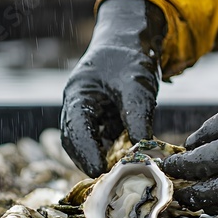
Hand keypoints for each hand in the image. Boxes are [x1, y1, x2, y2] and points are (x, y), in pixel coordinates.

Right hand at [61, 0, 165, 176]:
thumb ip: (138, 117)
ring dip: (101, 158)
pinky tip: (127, 161)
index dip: (85, 152)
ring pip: (89, 143)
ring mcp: (90, 112)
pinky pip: (104, 139)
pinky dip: (113, 151)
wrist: (134, 37)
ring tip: (119, 174)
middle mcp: (78, 106)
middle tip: (109, 180)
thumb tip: (142, 149)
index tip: (100, 171)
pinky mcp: (103, 117)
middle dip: (90, 161)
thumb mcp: (137, 86)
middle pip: (75, 141)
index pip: (75, 129)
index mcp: (78, 94)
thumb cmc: (131, 56)